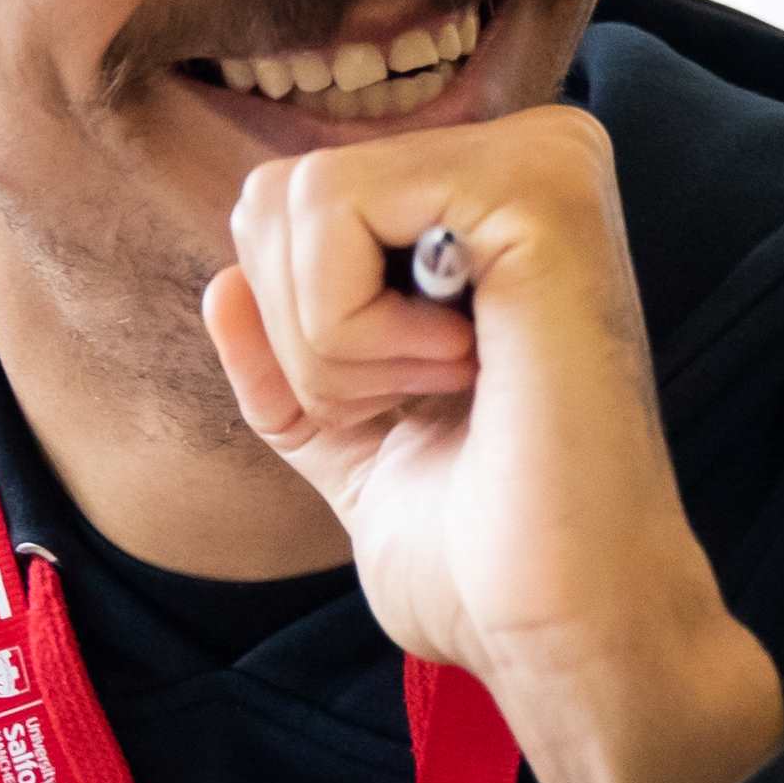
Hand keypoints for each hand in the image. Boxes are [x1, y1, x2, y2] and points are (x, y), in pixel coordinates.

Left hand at [203, 106, 783, 782]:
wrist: (560, 625)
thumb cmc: (480, 552)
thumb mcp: (350, 444)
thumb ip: (285, 363)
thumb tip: (223, 284)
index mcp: (490, 212)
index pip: (289, 211)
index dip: (296, 336)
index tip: (408, 409)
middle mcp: (528, 157)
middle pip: (278, 192)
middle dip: (301, 336)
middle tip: (422, 402)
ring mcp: (542, 159)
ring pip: (297, 197)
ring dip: (330, 343)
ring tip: (448, 390)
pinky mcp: (540, 184)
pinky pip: (335, 209)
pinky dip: (355, 329)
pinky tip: (464, 369)